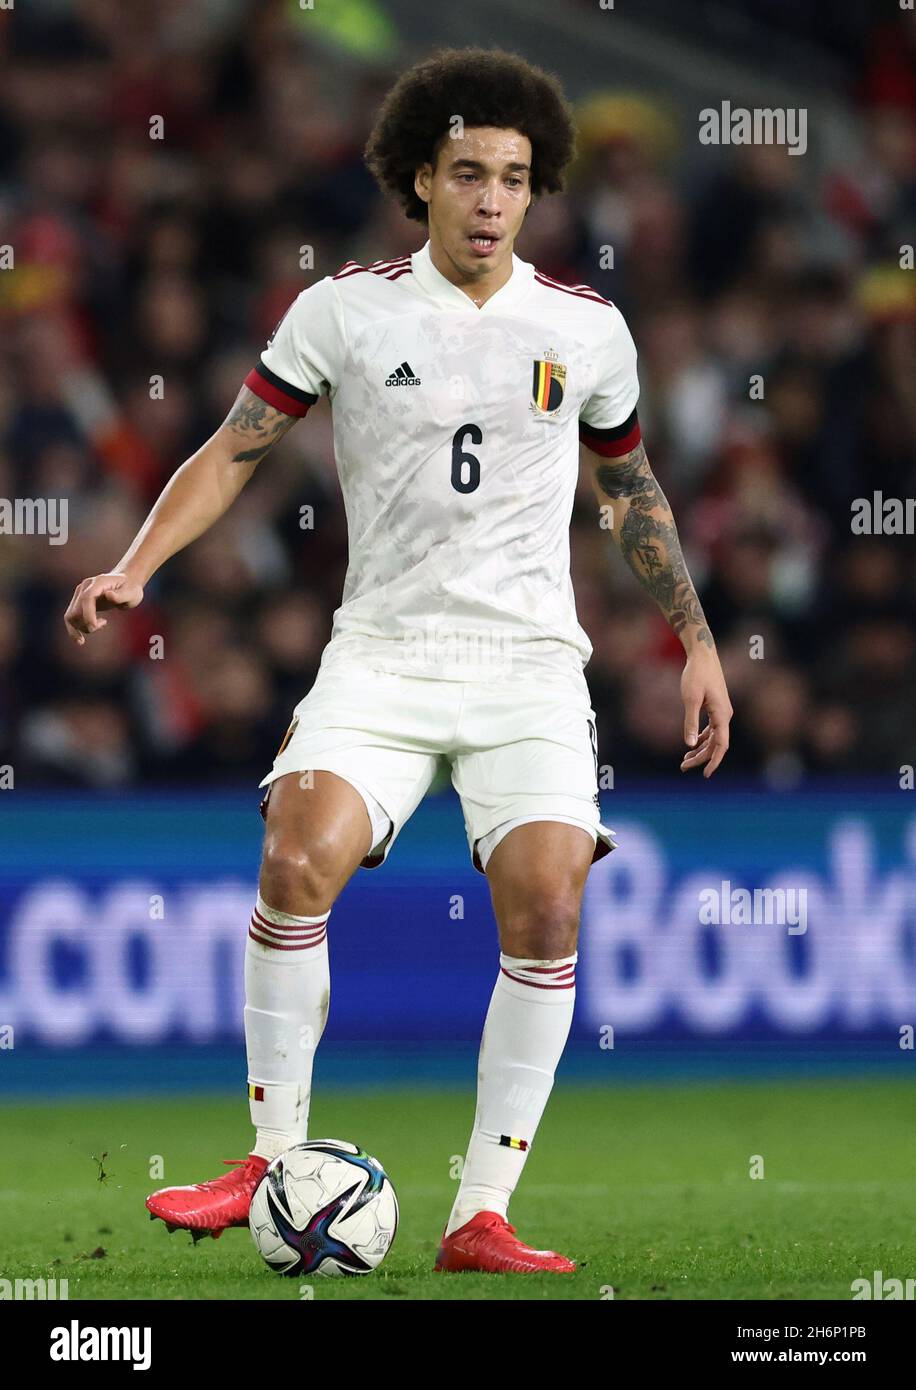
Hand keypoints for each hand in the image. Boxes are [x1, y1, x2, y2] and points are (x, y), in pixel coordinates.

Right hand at [64, 572, 143, 644]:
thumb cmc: (131, 589)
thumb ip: (121, 595)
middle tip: (103, 624)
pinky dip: (76, 628)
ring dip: (82, 627)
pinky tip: (88, 633)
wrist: (126, 583)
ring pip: (71, 615)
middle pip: (76, 609)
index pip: (87, 598)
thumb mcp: (132, 593)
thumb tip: (109, 595)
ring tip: (101, 624)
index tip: (93, 626)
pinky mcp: (79, 601)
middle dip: (86, 623)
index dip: (88, 613)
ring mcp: (80, 593)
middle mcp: (85, 586)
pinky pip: (72, 617)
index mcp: (98, 582)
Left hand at [679, 647, 732, 777]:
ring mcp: (722, 711)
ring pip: (714, 738)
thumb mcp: (690, 699)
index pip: (721, 745)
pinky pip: (712, 729)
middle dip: (701, 758)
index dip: (714, 761)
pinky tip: (692, 743)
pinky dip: (702, 738)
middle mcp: (725, 715)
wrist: (703, 655)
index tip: (705, 774)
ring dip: (701, 749)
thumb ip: (690, 722)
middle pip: (716, 744)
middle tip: (683, 767)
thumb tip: (689, 744)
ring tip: (685, 759)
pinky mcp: (717, 707)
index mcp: (722, 715)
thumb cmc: (696, 674)